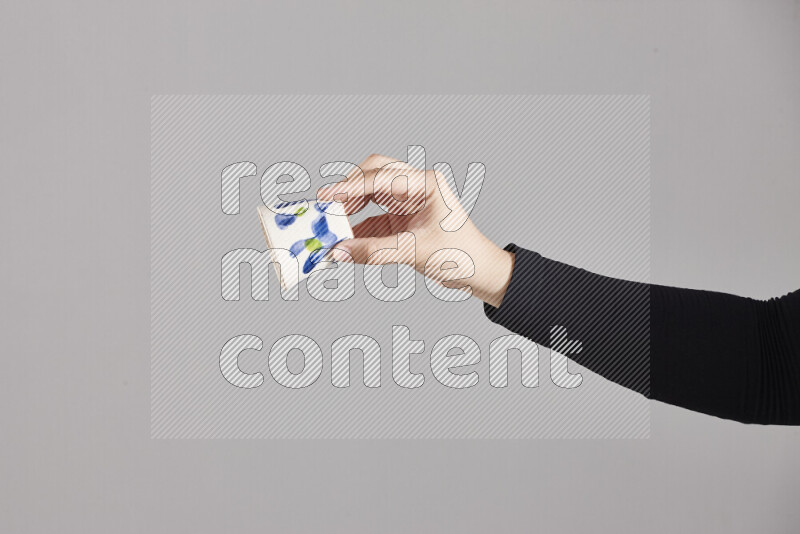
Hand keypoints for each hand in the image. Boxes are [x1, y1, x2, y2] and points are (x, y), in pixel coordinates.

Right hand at [316, 154, 513, 306]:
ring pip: (370, 194)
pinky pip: (373, 218)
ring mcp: (408, 202)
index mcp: (425, 184)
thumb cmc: (462, 255)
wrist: (480, 273)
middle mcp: (415, 187)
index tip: (326, 197)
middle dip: (348, 190)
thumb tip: (339, 252)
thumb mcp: (415, 251)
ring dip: (350, 208)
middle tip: (326, 206)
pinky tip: (344, 241)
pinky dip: (358, 228)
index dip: (350, 187)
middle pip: (373, 175)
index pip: (380, 177)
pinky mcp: (402, 220)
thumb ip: (375, 251)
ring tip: (331, 223)